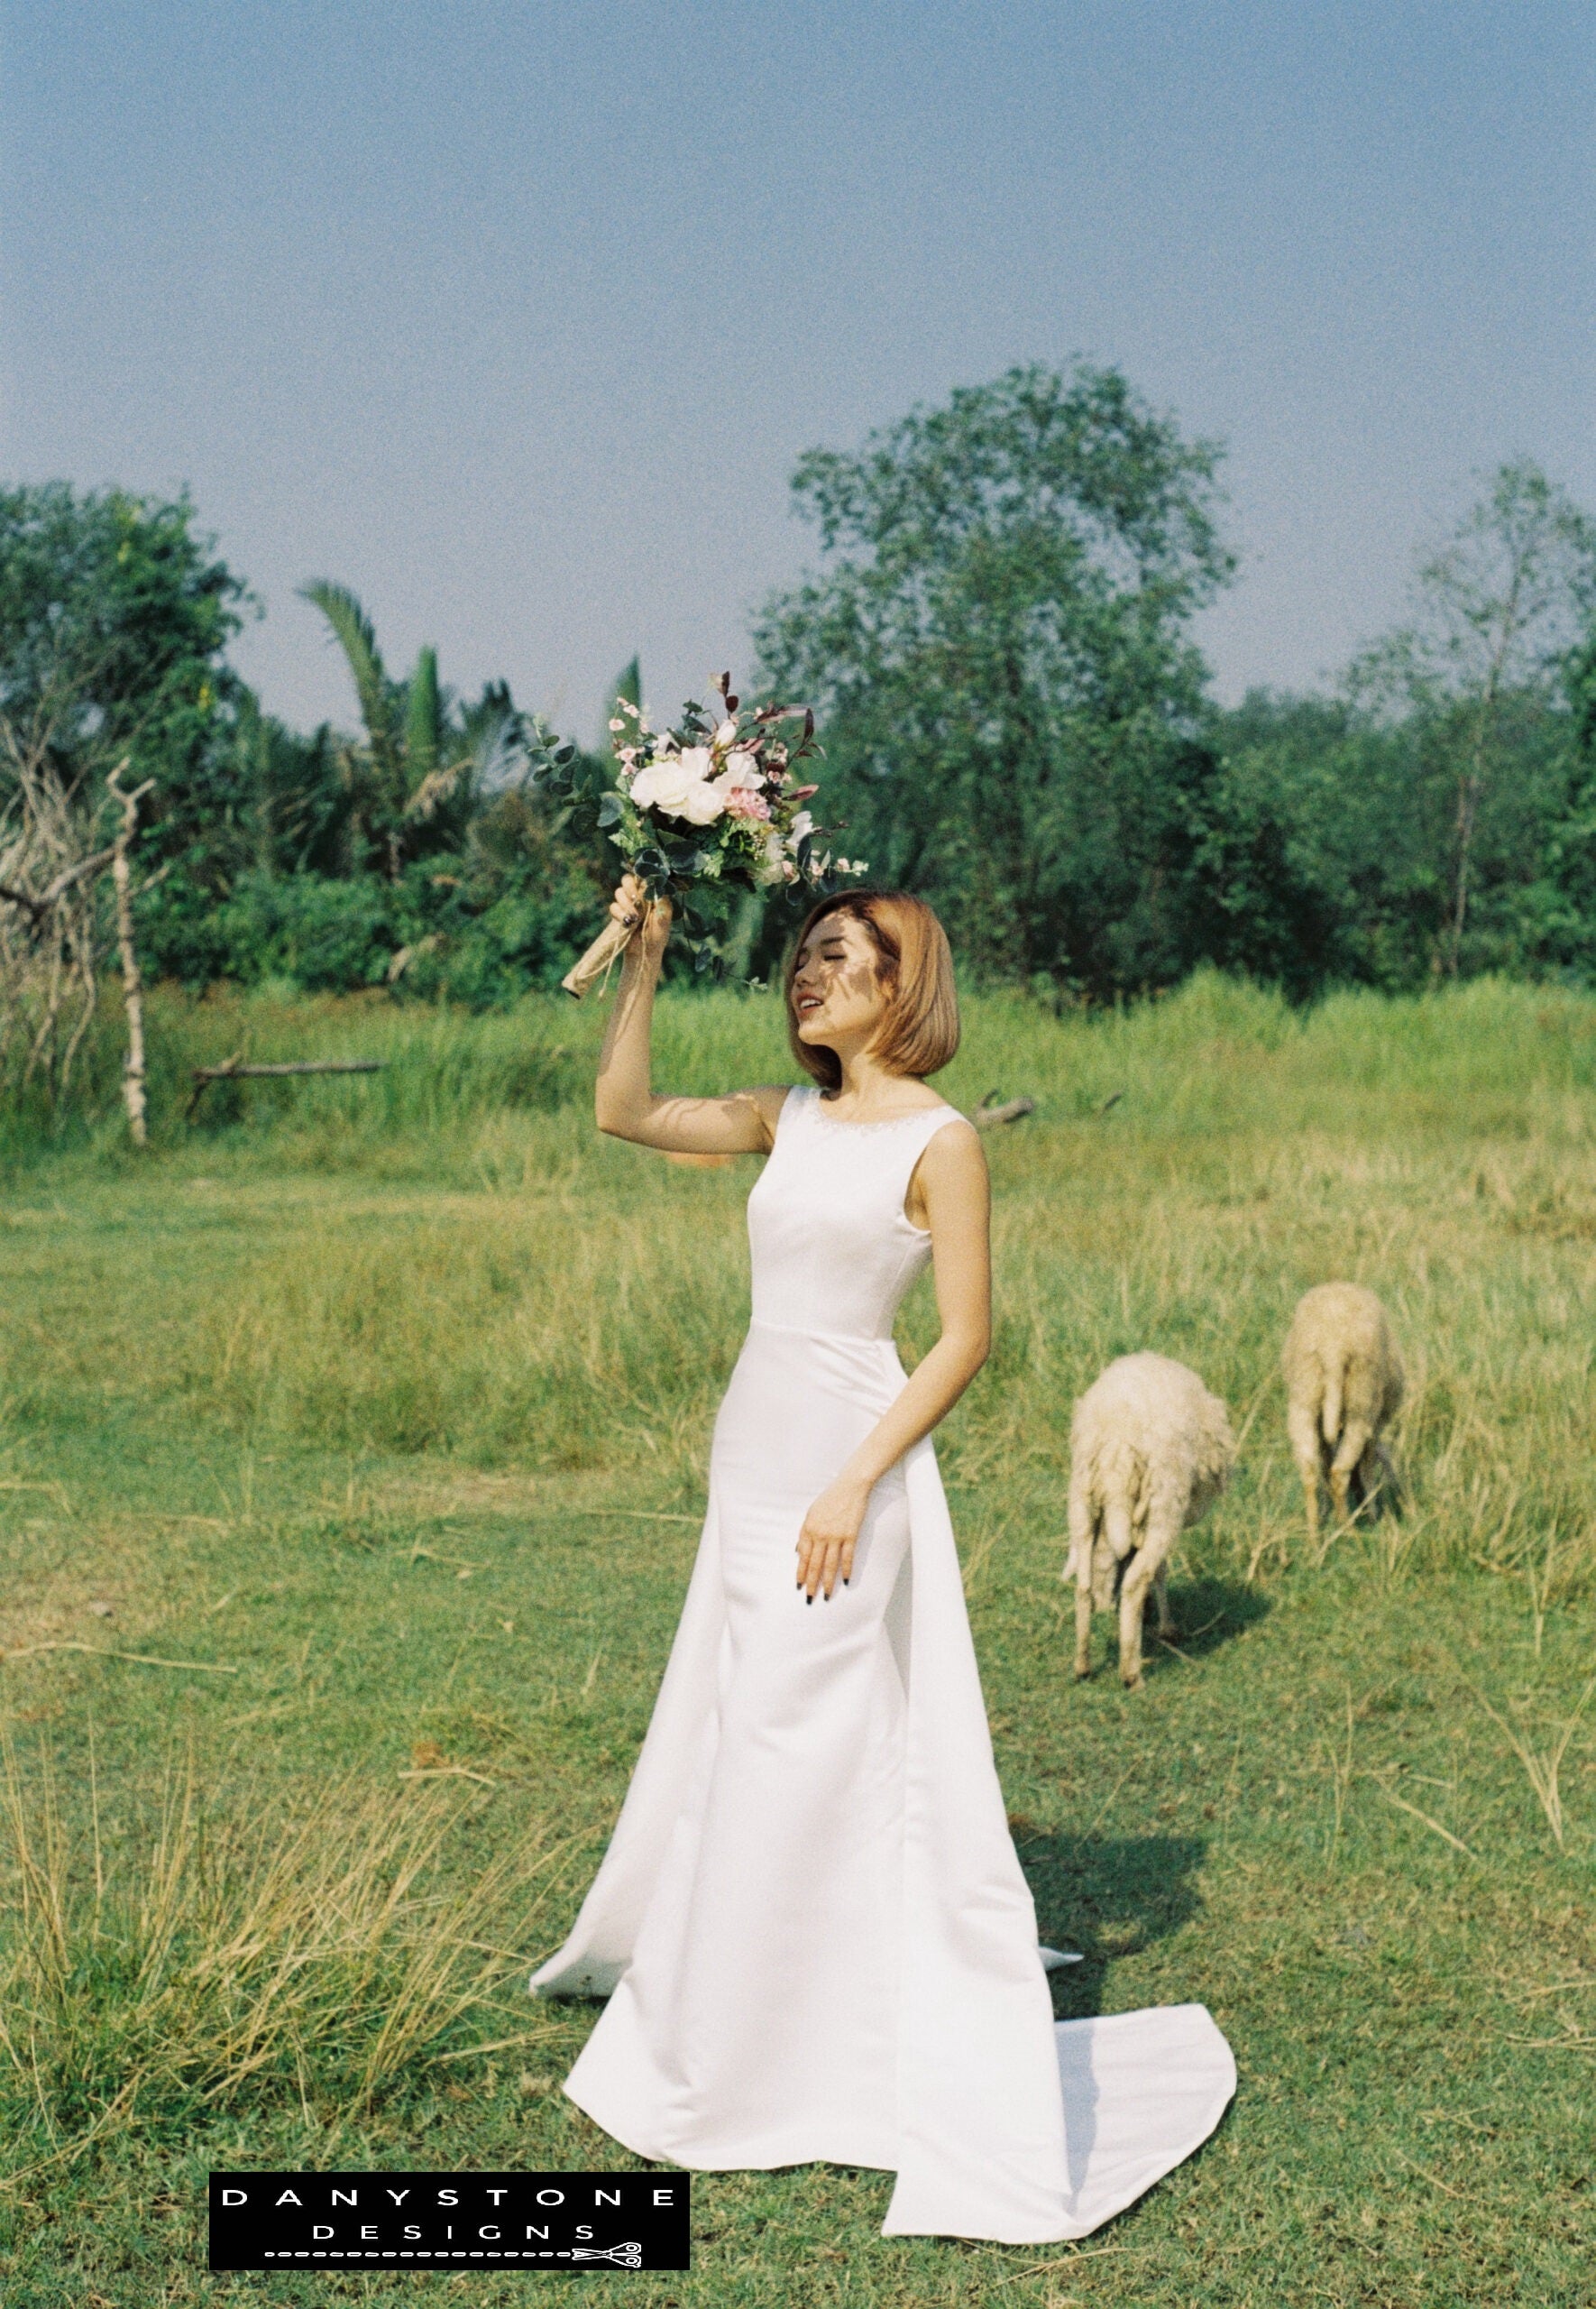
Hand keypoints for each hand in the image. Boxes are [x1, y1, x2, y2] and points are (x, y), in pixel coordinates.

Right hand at [610, 874, 670, 969]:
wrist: (644, 953)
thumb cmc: (658, 936)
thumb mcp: (664, 918)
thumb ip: (662, 902)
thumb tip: (657, 887)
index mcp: (652, 893)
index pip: (644, 876)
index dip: (641, 879)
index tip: (643, 888)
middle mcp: (639, 896)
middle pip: (628, 879)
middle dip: (630, 888)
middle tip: (635, 899)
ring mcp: (628, 904)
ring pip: (619, 892)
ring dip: (625, 904)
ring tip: (635, 918)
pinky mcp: (618, 913)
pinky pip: (613, 907)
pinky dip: (619, 915)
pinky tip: (627, 923)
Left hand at [796, 1478, 868, 1600]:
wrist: (850, 1486)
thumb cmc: (830, 1498)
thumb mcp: (811, 1513)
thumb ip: (805, 1533)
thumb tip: (799, 1551)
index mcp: (809, 1528)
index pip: (803, 1556)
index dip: (801, 1572)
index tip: (800, 1585)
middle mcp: (820, 1534)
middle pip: (815, 1564)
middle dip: (812, 1582)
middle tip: (810, 1597)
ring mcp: (836, 1535)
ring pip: (830, 1564)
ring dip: (828, 1582)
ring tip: (827, 1595)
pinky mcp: (851, 1535)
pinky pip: (847, 1557)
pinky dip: (847, 1570)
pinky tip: (845, 1581)